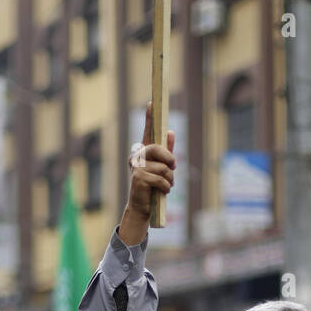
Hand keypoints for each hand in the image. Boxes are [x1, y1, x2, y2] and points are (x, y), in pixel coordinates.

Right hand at [119, 102, 174, 246]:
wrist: (142, 207)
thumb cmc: (153, 187)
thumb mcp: (162, 169)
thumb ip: (166, 152)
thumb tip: (171, 132)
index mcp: (144, 151)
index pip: (147, 131)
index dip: (150, 117)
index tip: (152, 102)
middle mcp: (137, 156)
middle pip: (158, 148)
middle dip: (170, 159)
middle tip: (174, 167)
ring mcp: (136, 166)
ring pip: (163, 167)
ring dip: (170, 178)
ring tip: (167, 185)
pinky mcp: (138, 178)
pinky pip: (160, 178)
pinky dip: (166, 186)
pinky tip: (163, 191)